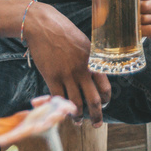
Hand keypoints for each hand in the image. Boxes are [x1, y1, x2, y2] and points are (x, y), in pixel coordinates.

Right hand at [22, 2, 110, 125]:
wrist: (44, 26)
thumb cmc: (65, 33)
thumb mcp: (85, 44)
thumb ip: (90, 60)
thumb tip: (94, 75)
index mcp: (94, 62)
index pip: (105, 87)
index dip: (106, 99)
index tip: (104, 104)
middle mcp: (82, 71)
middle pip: (93, 100)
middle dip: (96, 115)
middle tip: (97, 124)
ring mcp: (67, 75)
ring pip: (75, 103)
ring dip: (78, 116)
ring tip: (78, 122)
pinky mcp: (51, 77)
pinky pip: (58, 98)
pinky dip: (61, 108)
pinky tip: (63, 113)